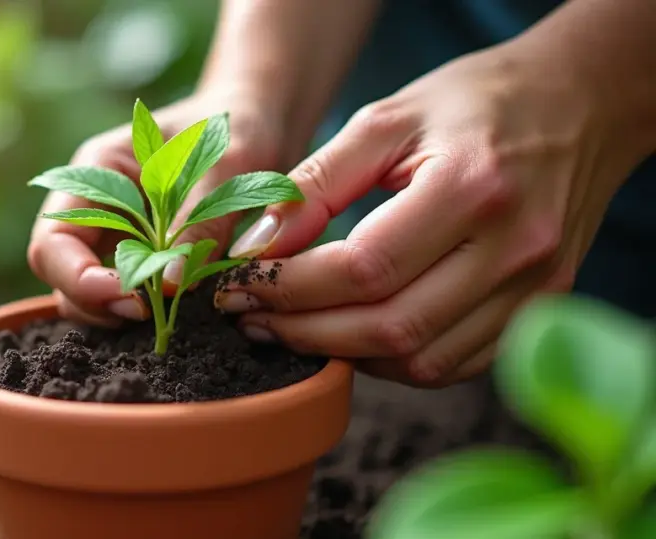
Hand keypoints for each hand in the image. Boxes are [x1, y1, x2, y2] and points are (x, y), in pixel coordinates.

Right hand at [28, 90, 288, 326]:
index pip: (54, 241)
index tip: (132, 299)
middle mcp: (90, 204)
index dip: (79, 279)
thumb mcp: (228, 165)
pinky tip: (174, 308)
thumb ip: (200, 219)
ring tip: (165, 311)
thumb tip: (173, 284)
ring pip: (81, 292)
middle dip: (95, 302)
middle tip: (151, 314)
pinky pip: (116, 293)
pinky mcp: (132, 254)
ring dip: (113, 311)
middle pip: (57, 273)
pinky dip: (137, 308)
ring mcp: (107, 232)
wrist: (251, 126)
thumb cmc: (236, 129)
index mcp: (96, 170)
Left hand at [216, 43, 649, 386]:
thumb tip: (254, 248)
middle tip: (252, 316)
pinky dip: (393, 362)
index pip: (363, 268)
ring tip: (292, 327)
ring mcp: (535, 287)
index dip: (288, 288)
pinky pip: (455, 365)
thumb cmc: (473, 104)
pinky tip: (353, 335)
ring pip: (422, 362)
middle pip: (391, 327)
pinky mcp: (539, 307)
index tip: (237, 286)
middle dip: (304, 332)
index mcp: (472, 187)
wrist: (578, 105)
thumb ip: (315, 184)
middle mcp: (515, 248)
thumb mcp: (385, 120)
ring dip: (344, 355)